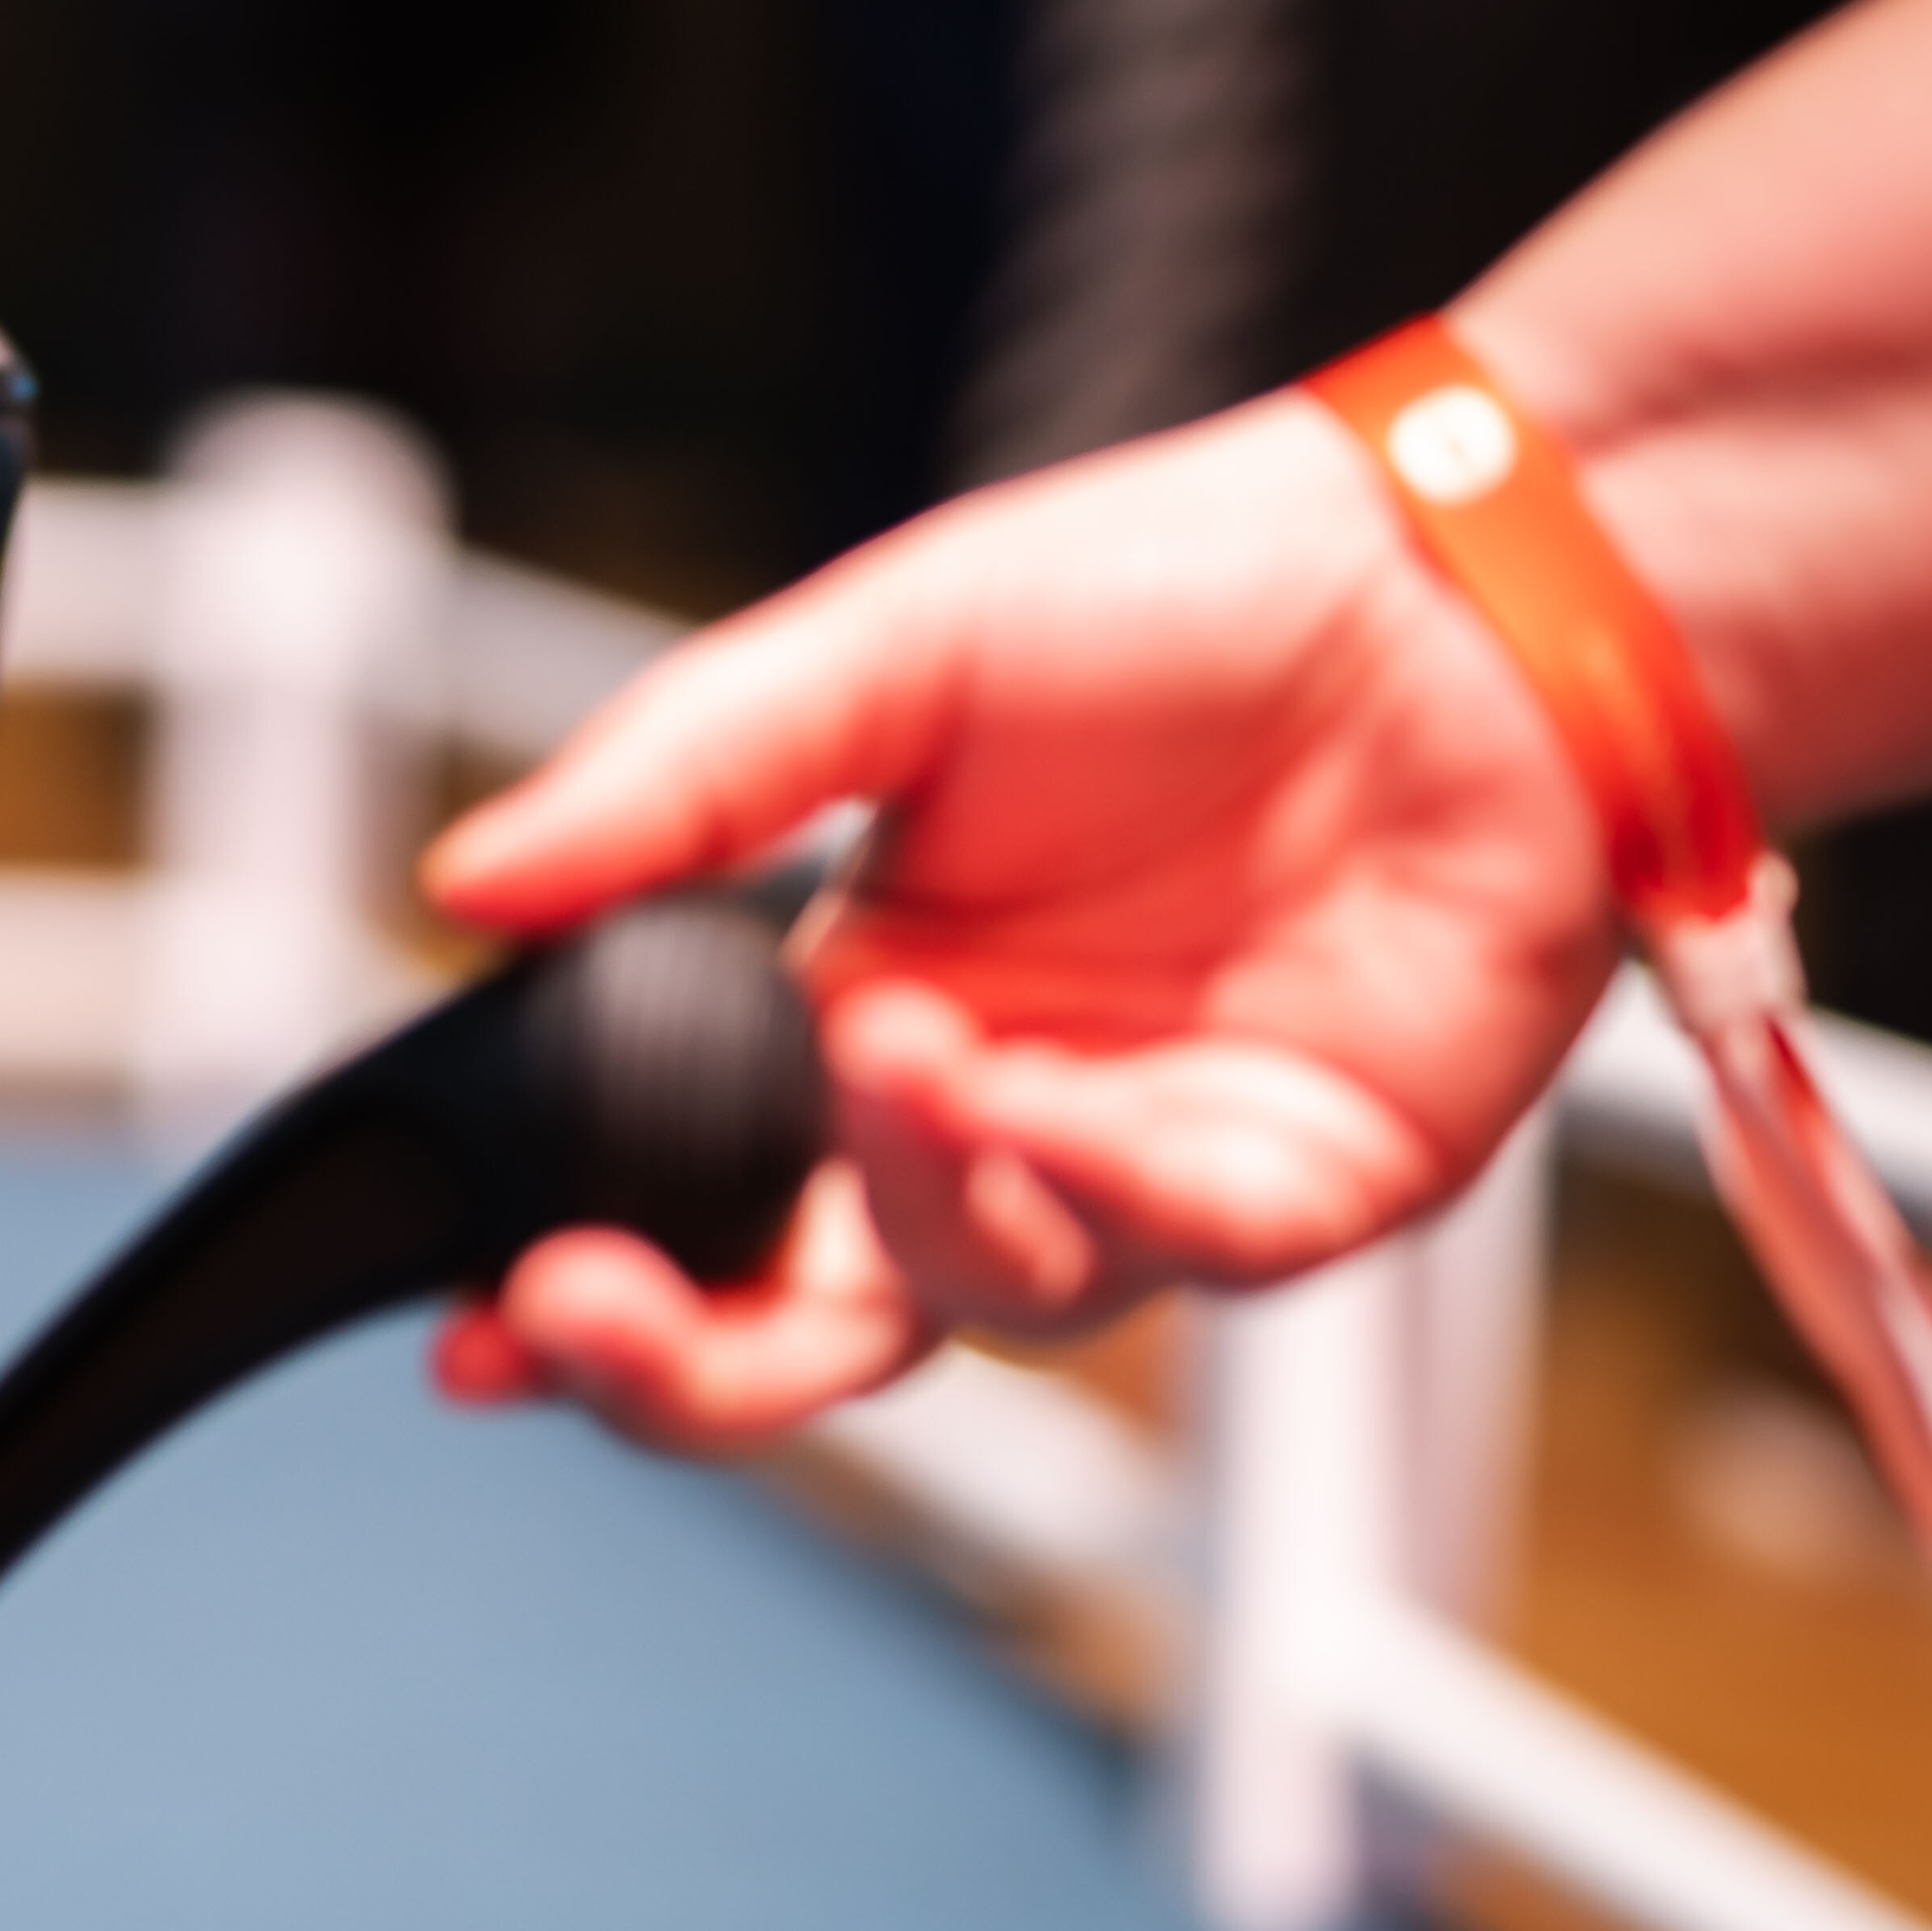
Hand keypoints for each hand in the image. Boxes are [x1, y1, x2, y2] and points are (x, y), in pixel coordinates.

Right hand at [419, 392, 1621, 1441]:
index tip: (466, 1326)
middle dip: (682, 1362)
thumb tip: (472, 883)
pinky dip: (1083, 1190)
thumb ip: (676, 779)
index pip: (699, 1215)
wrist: (1465, 568)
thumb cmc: (1189, 593)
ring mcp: (1147, 1169)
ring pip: (989, 1298)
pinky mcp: (1308, 1185)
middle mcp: (992, 1124)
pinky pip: (1173, 1253)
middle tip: (574, 1310)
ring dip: (914, 1201)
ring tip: (894, 1055)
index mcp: (862, 1015)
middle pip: (811, 1335)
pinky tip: (1031, 1090)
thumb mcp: (878, 656)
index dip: (587, 1295)